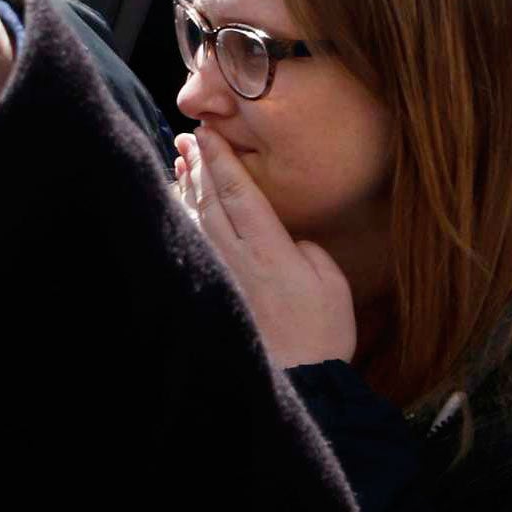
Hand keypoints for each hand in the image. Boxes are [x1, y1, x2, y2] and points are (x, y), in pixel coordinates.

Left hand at [175, 127, 356, 367]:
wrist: (297, 377)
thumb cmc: (320, 331)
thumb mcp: (330, 282)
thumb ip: (306, 249)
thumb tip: (286, 238)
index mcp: (269, 251)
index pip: (239, 194)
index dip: (221, 161)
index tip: (207, 134)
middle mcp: (237, 258)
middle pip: (210, 201)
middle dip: (198, 166)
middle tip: (188, 137)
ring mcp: (220, 273)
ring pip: (197, 219)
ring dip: (188, 188)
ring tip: (182, 161)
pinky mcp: (213, 288)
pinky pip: (193, 242)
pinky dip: (185, 217)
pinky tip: (181, 205)